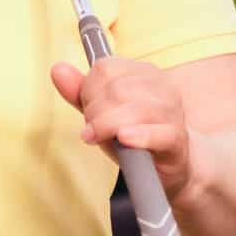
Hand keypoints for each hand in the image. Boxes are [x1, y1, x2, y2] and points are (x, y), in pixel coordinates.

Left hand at [51, 59, 191, 197]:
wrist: (166, 167)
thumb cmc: (130, 134)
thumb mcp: (100, 111)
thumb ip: (78, 91)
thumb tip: (58, 69)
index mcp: (144, 72)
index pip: (105, 68)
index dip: (88, 89)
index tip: (89, 108)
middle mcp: (162, 87)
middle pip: (116, 89)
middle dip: (95, 111)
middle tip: (94, 128)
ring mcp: (173, 113)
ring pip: (133, 109)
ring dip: (107, 126)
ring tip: (101, 138)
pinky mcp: (177, 139)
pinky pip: (158, 133)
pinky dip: (138, 135)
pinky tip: (123, 139)